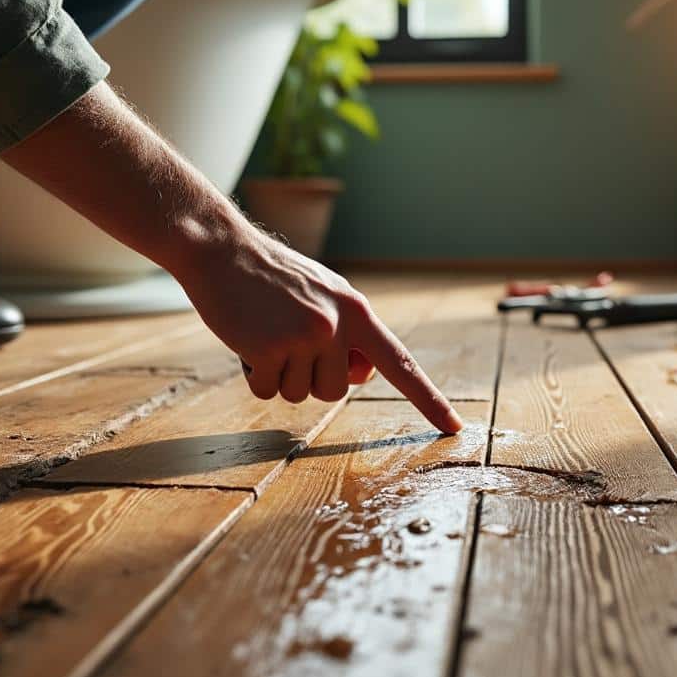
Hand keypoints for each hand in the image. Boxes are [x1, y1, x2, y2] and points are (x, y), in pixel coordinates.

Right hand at [178, 226, 463, 434]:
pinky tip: (245, 338)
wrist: (222, 249)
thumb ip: (348, 332)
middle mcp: (337, 325)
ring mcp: (303, 337)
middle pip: (336, 391)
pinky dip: (252, 375)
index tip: (454, 427)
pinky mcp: (268, 349)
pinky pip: (265, 390)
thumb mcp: (325, 295)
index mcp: (358, 311)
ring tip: (265, 332)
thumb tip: (362, 373)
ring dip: (279, 375)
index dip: (428, 399)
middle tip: (286, 338)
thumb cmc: (272, 277)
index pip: (401, 363)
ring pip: (300, 394)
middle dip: (309, 376)